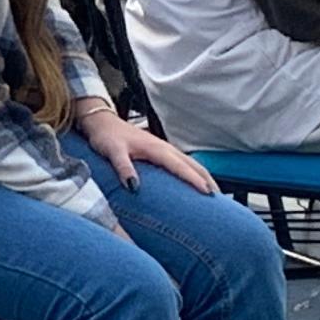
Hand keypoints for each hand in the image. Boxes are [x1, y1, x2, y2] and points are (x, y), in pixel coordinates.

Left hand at [74, 100, 217, 192]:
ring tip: (213, 192)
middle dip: (207, 179)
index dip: (195, 180)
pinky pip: (181, 163)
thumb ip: (124, 168)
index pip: (180, 166)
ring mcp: (163, 148)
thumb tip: (134, 187)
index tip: (208, 192)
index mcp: (155, 148)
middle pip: (192, 164)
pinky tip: (193, 181)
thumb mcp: (112, 151)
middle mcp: (163, 147)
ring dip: (203, 176)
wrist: (100, 121)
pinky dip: (192, 172)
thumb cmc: (106, 136)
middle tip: (219, 198)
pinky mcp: (159, 151)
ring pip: (189, 163)